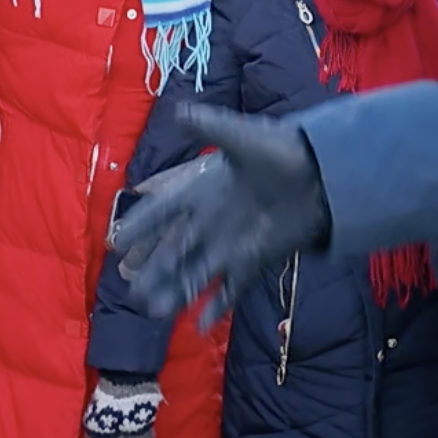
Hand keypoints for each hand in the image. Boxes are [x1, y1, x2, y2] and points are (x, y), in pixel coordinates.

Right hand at [114, 105, 333, 326]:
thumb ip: (210, 128)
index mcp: (202, 191)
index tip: (116, 241)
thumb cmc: (280, 151)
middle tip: (130, 289)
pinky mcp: (253, 261)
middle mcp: (210, 221)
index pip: (162, 210)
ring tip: (153, 311)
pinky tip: (198, 325)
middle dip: (152, 270)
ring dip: (175, 293)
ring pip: (194, 274)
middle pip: (173, 251)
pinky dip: (215, 306)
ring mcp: (230, 244)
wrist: (321, 174)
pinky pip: (229, 289)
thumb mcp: (242, 137)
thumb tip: (179, 112)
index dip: (140, 224)